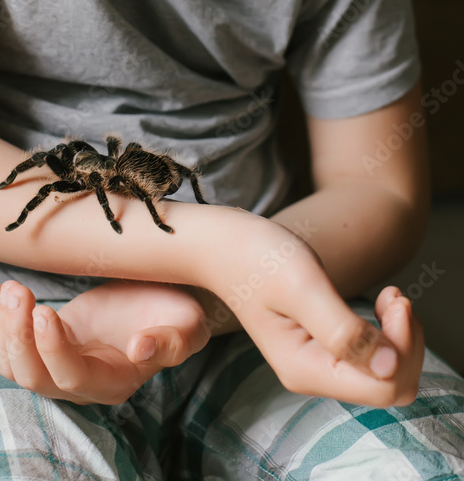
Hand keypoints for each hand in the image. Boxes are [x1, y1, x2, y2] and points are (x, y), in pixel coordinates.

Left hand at [0, 278, 211, 404]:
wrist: (164, 299)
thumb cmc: (178, 313)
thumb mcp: (187, 325)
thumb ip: (171, 343)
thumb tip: (140, 349)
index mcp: (114, 381)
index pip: (72, 377)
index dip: (52, 350)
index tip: (45, 311)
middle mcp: (80, 382)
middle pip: (33, 378)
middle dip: (18, 337)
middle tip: (18, 291)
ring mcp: (58, 363)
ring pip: (13, 365)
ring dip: (3, 328)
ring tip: (10, 288)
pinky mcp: (46, 341)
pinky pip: (7, 344)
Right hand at [207, 215, 423, 406]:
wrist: (223, 243)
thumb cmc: (256, 256)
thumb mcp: (302, 286)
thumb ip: (343, 331)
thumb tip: (389, 367)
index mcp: (305, 369)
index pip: (384, 385)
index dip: (401, 346)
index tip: (391, 300)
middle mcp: (312, 376)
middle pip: (391, 384)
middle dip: (405, 343)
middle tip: (393, 297)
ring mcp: (318, 364)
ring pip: (387, 372)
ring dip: (399, 335)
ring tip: (388, 296)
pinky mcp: (323, 348)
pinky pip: (373, 357)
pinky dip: (387, 330)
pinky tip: (380, 302)